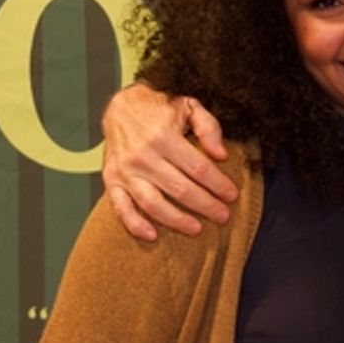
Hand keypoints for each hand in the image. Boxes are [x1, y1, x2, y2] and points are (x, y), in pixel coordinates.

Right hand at [100, 84, 238, 241]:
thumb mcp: (189, 106)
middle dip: (206, 205)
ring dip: (177, 220)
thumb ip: (208, 128)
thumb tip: (222, 155)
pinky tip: (153, 236)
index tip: (232, 195)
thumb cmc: (160, 108)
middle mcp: (143, 155)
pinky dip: (134, 225)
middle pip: (180, 189)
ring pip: (153, 204)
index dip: (218, 184)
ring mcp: (125, 170)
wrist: (121, 106)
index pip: (198, 168)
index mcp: (163, 136)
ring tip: (197, 229)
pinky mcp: (111, 179)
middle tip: (223, 216)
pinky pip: (121, 207)